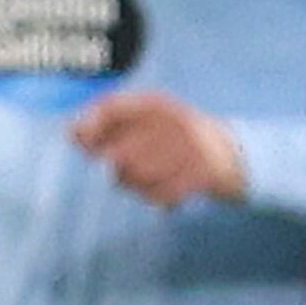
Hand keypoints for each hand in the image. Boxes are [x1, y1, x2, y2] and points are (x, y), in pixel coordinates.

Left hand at [71, 87, 249, 208]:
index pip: (112, 107)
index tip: (80, 141)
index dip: (89, 127)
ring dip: (136, 186)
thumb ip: (111, 125)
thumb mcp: (150, 122)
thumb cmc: (177, 140)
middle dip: (116, 169)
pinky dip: (159, 199)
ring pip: (136, 177)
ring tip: (151, 182)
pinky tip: (167, 193)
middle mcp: (174, 121)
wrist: (235, 154)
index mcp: (158, 104)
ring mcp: (190, 148)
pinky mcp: (202, 173)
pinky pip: (161, 195)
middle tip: (128, 172)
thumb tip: (70, 132)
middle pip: (118, 155)